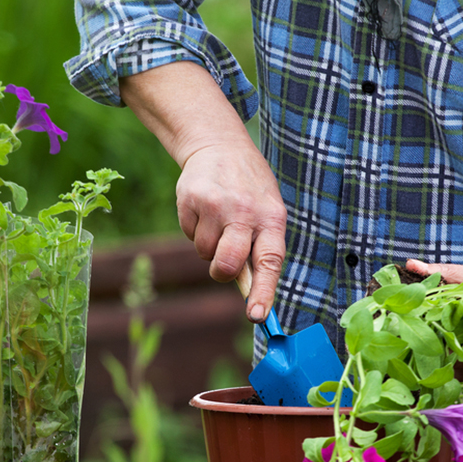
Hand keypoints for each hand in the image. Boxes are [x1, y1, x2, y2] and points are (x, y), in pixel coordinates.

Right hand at [119, 63, 286, 322]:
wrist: (220, 145)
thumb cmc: (250, 190)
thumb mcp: (267, 212)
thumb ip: (261, 250)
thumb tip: (250, 294)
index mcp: (272, 218)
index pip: (270, 261)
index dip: (262, 291)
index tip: (256, 316)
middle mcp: (245, 211)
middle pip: (227, 265)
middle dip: (221, 273)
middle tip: (222, 264)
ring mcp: (216, 205)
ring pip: (205, 252)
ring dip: (209, 245)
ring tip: (218, 220)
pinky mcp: (191, 198)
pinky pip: (189, 234)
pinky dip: (195, 228)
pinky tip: (204, 208)